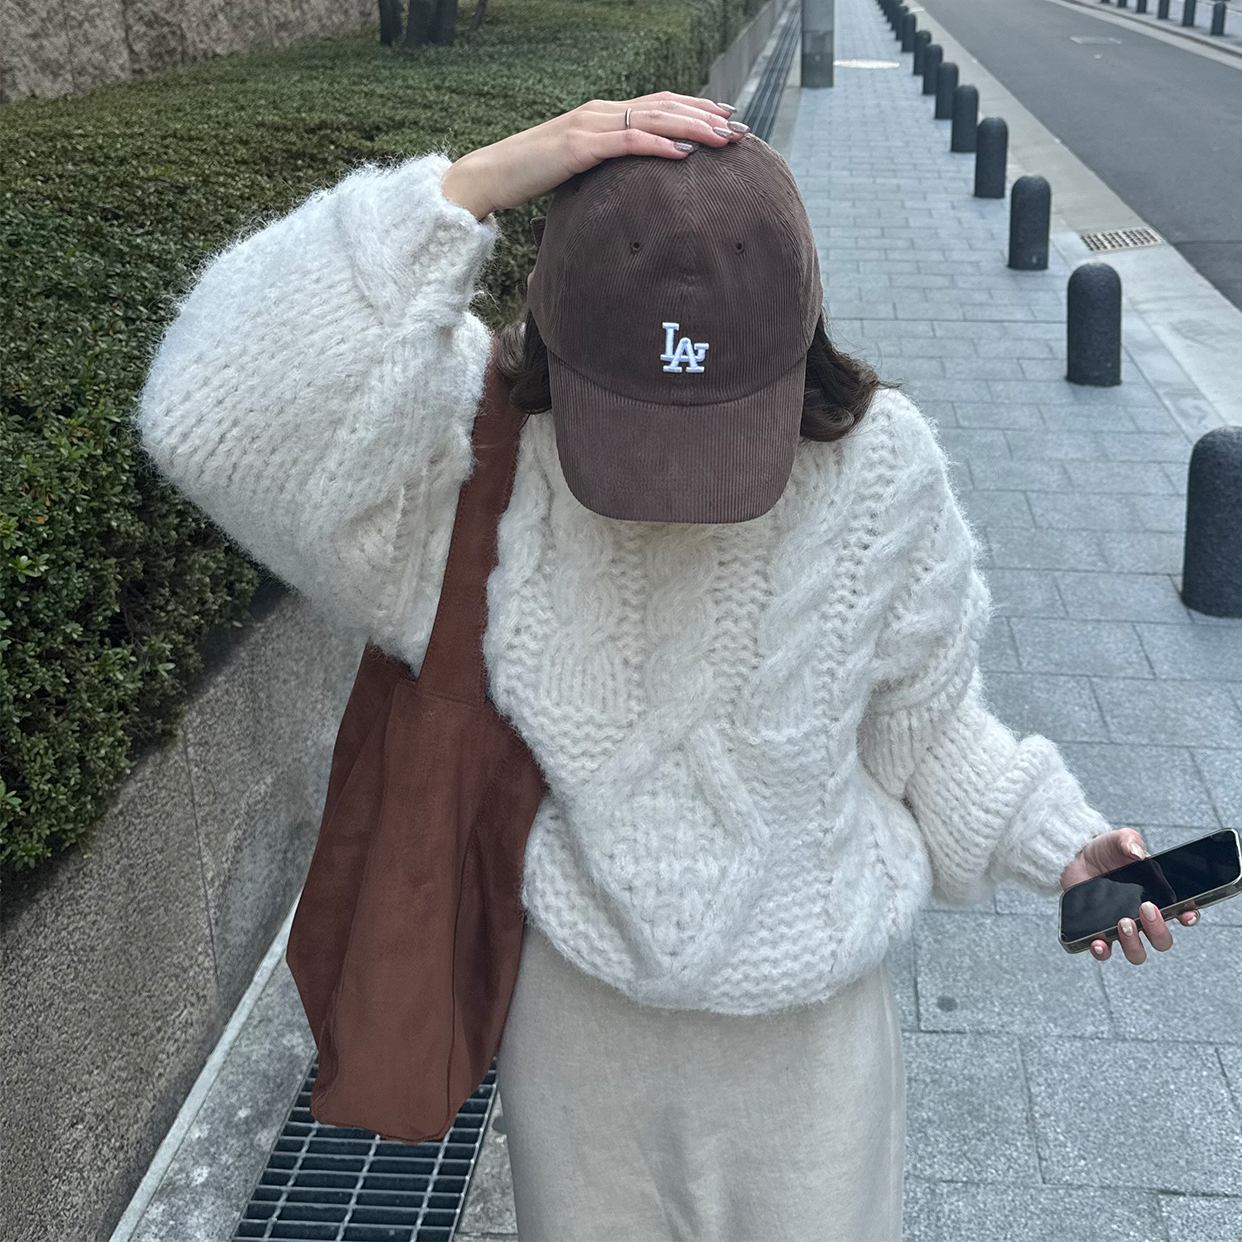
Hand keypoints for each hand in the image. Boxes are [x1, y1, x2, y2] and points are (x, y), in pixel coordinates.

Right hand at [439, 92, 745, 220]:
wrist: (489, 177)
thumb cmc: (529, 179)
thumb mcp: (577, 171)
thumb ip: (604, 169)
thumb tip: (631, 187)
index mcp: (601, 116)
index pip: (658, 105)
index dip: (695, 108)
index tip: (728, 119)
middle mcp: (599, 112)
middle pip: (663, 106)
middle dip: (705, 116)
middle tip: (740, 128)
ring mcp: (588, 125)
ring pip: (651, 118)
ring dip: (691, 127)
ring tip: (723, 138)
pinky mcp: (577, 146)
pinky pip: (625, 142)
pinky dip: (657, 144)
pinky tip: (682, 152)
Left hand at [1060, 827, 1198, 963]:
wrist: (1076, 856)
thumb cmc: (1106, 850)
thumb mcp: (1120, 840)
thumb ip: (1130, 842)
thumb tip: (1137, 854)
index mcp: (1156, 897)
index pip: (1182, 913)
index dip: (1189, 917)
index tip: (1186, 913)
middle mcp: (1142, 918)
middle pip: (1162, 940)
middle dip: (1158, 930)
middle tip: (1146, 909)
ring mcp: (1120, 928)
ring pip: (1137, 952)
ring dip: (1134, 944)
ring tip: (1123, 923)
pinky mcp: (1097, 931)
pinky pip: (1104, 952)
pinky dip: (1103, 952)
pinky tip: (1098, 942)